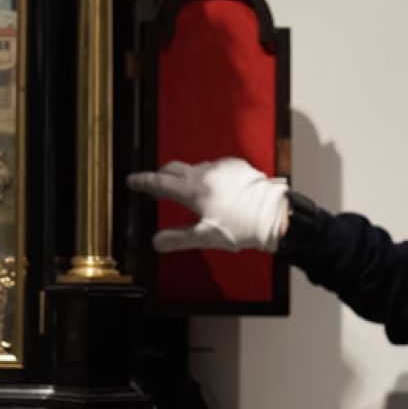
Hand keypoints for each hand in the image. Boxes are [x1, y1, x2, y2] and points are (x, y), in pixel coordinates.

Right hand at [126, 158, 287, 252]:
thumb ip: (178, 238)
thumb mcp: (206, 237)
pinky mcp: (237, 166)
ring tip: (189, 193)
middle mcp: (205, 173)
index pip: (160, 182)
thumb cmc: (242, 227)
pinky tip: (216, 190)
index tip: (132, 180)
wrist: (275, 214)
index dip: (143, 181)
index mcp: (194, 190)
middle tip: (155, 185)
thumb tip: (156, 241)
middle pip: (174, 169)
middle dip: (162, 176)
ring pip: (196, 168)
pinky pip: (216, 168)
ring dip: (187, 178)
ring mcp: (222, 167)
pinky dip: (209, 177)